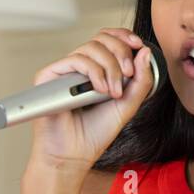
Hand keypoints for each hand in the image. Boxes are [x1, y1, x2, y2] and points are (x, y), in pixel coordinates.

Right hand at [29, 27, 153, 172]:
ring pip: (91, 47)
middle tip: (128, 76)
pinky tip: (99, 89)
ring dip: (110, 67)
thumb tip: (144, 51)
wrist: (73, 156)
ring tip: (113, 92)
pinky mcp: (48, 76)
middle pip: (102, 38)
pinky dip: (93, 71)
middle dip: (121, 53)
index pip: (108, 40)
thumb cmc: (94, 135)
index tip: (138, 46)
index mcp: (96, 70)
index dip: (124, 37)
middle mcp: (79, 68)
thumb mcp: (127, 105)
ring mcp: (64, 72)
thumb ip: (140, 81)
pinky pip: (75, 60)